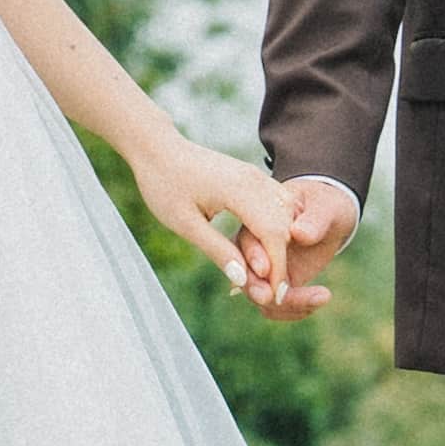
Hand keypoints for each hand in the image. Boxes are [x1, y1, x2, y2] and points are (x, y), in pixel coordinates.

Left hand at [121, 137, 292, 308]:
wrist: (157, 149)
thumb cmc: (164, 184)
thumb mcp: (185, 223)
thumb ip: (217, 250)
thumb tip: (243, 280)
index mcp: (240, 189)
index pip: (273, 234)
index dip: (277, 269)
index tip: (274, 296)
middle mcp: (255, 179)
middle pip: (286, 227)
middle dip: (280, 261)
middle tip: (267, 291)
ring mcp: (256, 176)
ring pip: (287, 216)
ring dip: (280, 246)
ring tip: (262, 275)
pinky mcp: (253, 178)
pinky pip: (277, 206)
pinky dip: (277, 230)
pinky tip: (261, 251)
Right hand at [244, 173, 359, 322]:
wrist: (330, 217)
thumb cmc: (324, 204)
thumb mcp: (324, 206)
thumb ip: (313, 220)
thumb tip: (298, 233)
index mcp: (258, 221)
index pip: (248, 241)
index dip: (254, 256)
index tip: (266, 270)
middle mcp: (255, 247)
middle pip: (244, 274)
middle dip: (259, 290)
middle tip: (281, 299)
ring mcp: (265, 269)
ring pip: (259, 297)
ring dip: (286, 305)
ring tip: (320, 298)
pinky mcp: (277, 284)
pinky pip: (276, 306)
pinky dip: (295, 310)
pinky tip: (319, 299)